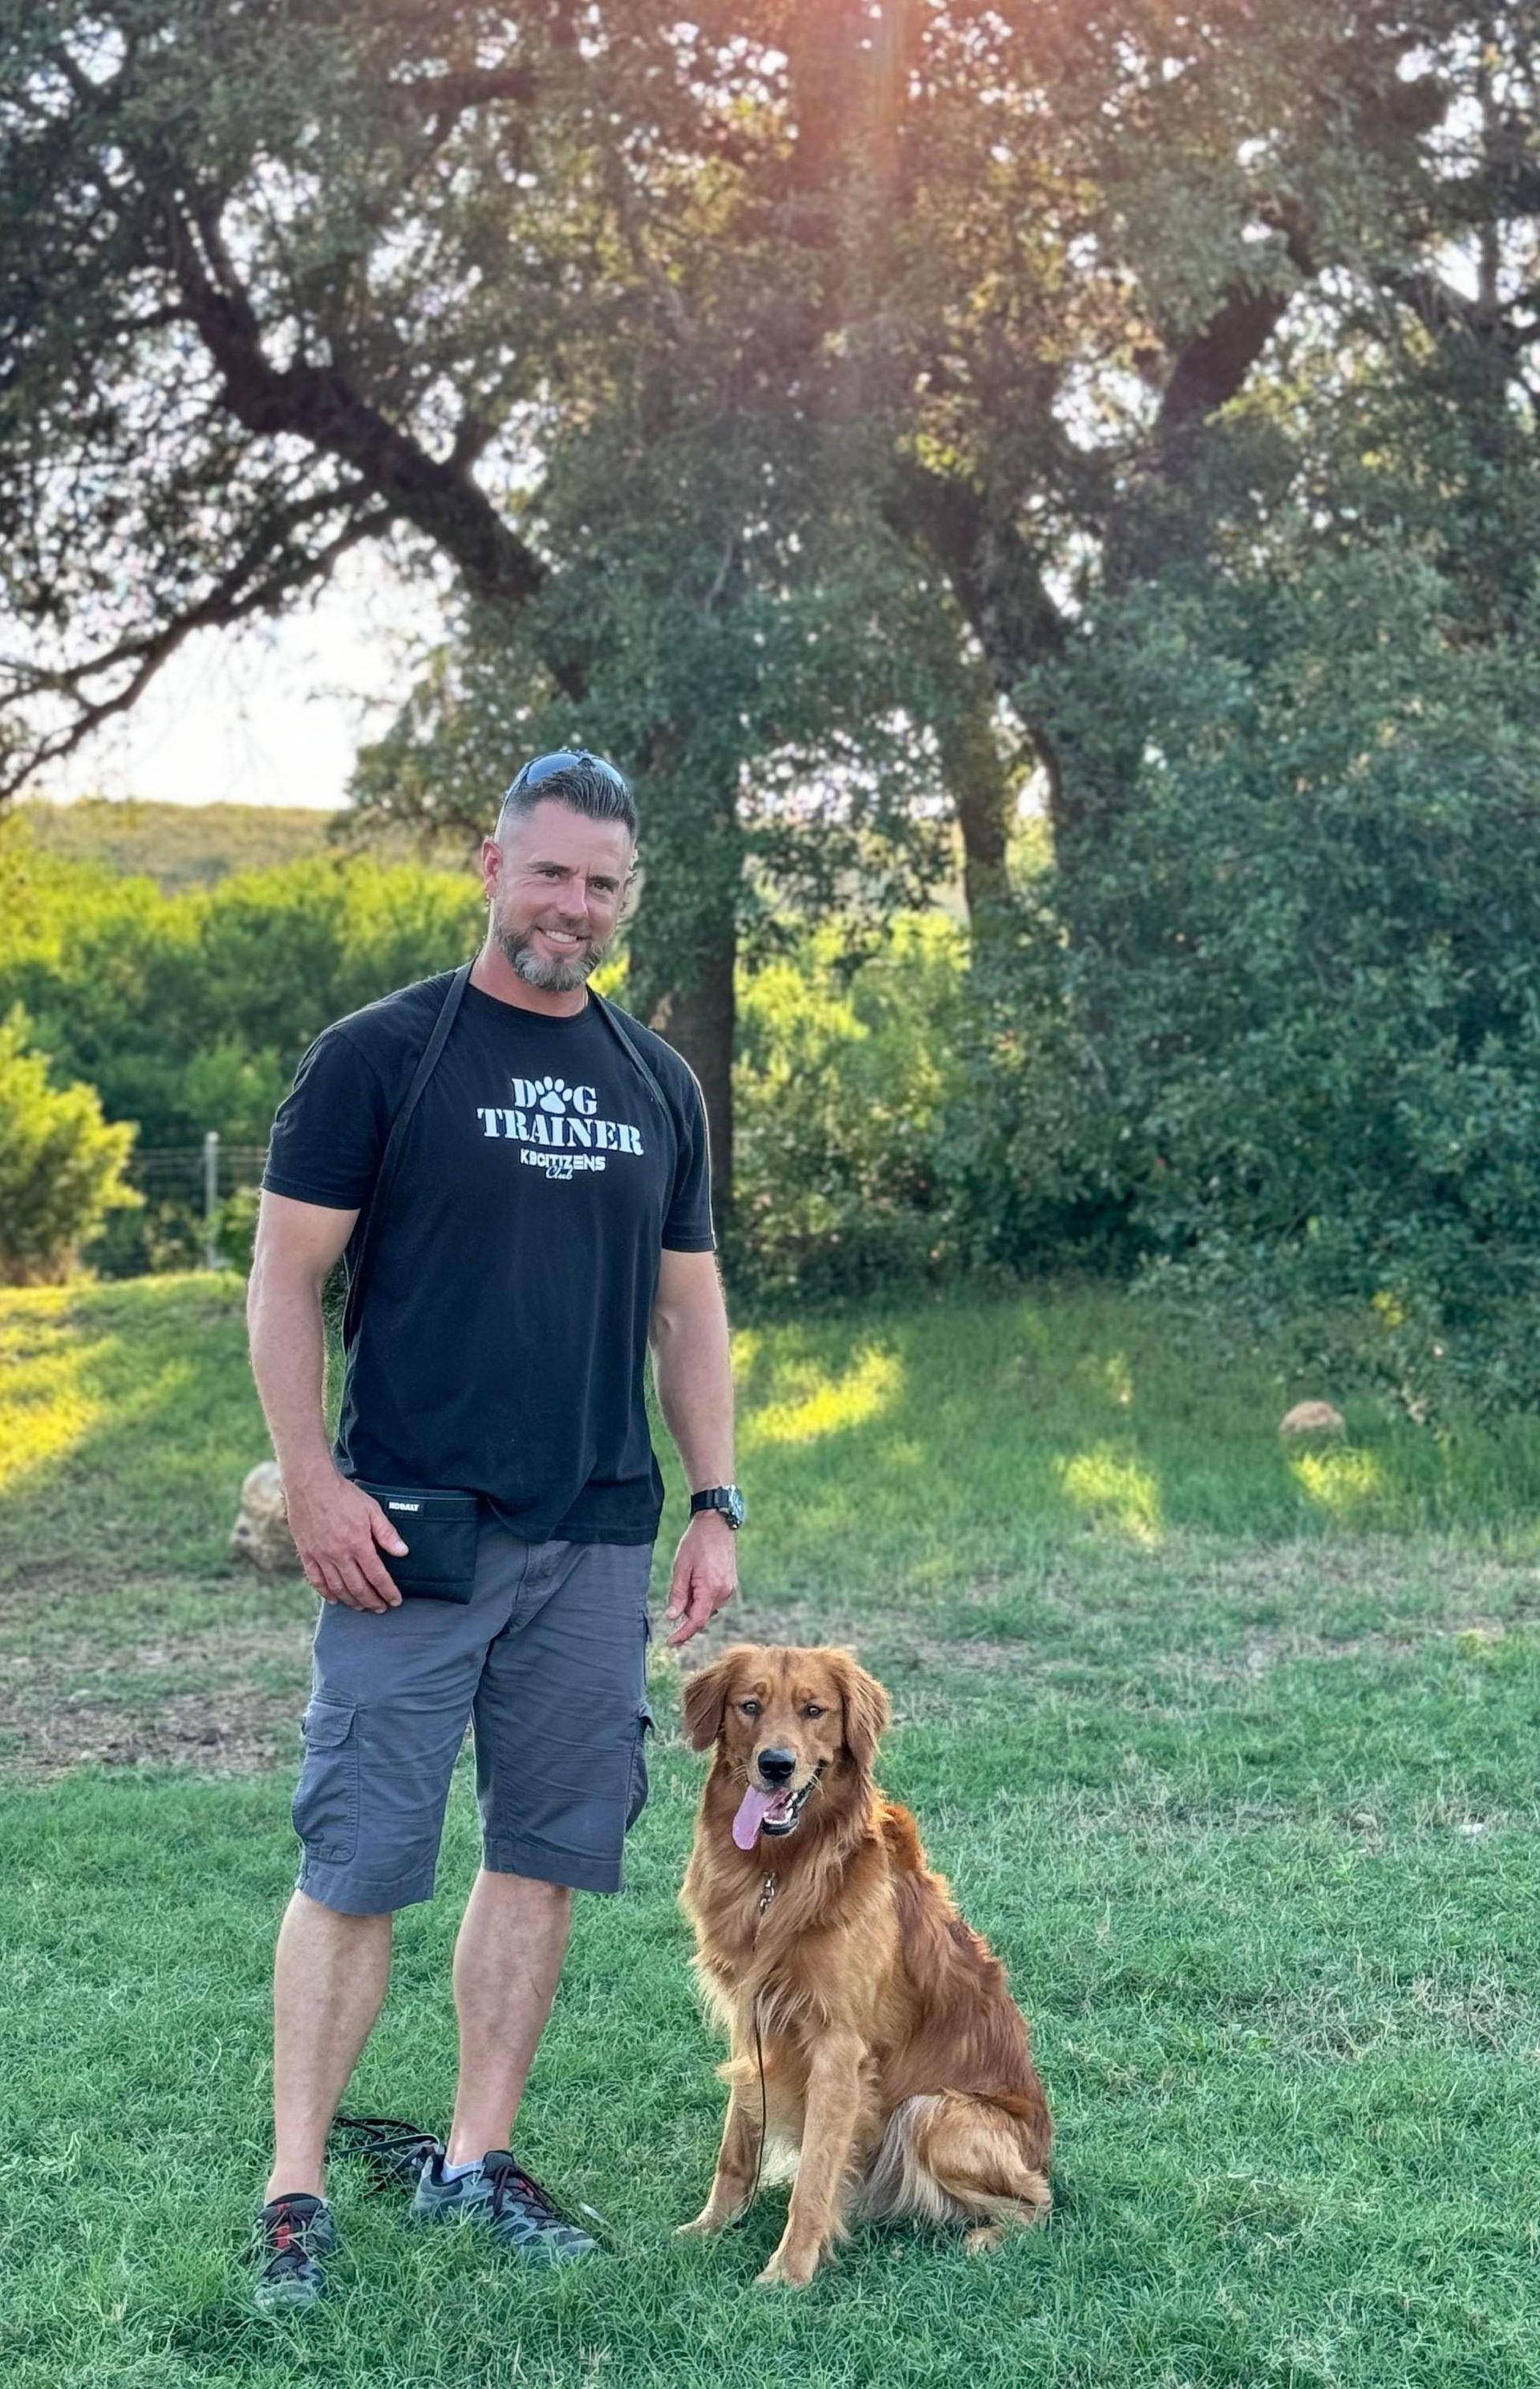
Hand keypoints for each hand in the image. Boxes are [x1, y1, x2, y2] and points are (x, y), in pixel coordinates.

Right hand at [283, 1467, 407, 1612]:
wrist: (310, 1485)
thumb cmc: (343, 1495)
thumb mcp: (371, 1509)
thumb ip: (387, 1533)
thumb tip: (403, 1552)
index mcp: (358, 1544)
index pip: (377, 1576)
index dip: (388, 1591)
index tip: (395, 1600)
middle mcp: (339, 1555)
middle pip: (358, 1587)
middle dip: (372, 1601)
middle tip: (381, 1608)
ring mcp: (321, 1556)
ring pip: (338, 1588)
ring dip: (352, 1601)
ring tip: (362, 1607)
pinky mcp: (307, 1554)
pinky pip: (316, 1580)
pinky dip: (327, 1593)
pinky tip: (335, 1599)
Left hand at [663, 1511, 737, 1647]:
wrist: (717, 1524)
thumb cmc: (696, 1543)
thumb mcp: (680, 1568)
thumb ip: (677, 1595)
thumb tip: (672, 1618)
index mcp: (711, 1589)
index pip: (696, 1621)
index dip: (682, 1634)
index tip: (670, 1642)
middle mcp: (724, 1593)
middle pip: (702, 1616)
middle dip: (686, 1615)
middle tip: (675, 1601)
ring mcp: (730, 1589)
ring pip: (707, 1608)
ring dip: (694, 1605)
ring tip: (688, 1580)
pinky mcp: (731, 1585)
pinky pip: (714, 1600)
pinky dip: (702, 1598)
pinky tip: (696, 1582)